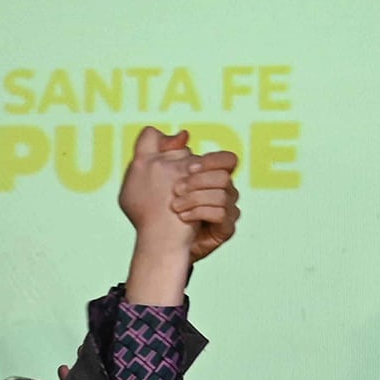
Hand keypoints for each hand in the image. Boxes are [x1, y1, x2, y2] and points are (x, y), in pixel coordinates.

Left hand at [167, 143, 239, 261]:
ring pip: (223, 196)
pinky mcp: (226, 229)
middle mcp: (224, 191)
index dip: (211, 160)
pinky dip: (200, 213)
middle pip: (225, 177)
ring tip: (174, 206)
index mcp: (212, 176)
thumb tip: (183, 134)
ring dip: (196, 198)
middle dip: (200, 181)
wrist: (160, 244)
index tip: (189, 168)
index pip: (227, 160)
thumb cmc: (159, 210)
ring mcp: (228, 210)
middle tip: (176, 189)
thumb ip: (161, 149)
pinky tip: (182, 217)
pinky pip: (222, 215)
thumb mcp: (152, 177)